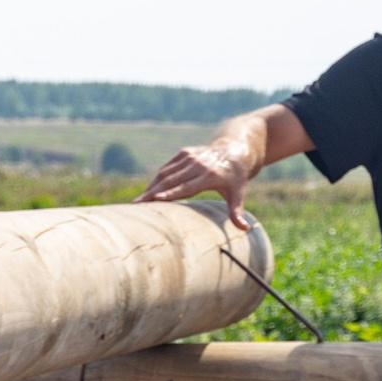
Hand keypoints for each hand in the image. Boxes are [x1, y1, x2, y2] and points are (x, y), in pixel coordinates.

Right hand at [140, 141, 256, 227]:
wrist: (233, 151)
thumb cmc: (236, 178)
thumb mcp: (239, 194)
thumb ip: (238, 212)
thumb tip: (245, 229)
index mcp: (210, 176)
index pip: (187, 186)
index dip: (171, 193)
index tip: (155, 199)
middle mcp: (198, 164)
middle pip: (171, 180)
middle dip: (153, 192)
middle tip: (137, 205)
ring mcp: (190, 156)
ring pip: (166, 173)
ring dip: (151, 186)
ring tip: (138, 201)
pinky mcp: (184, 153)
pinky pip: (167, 167)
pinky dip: (157, 179)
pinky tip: (148, 191)